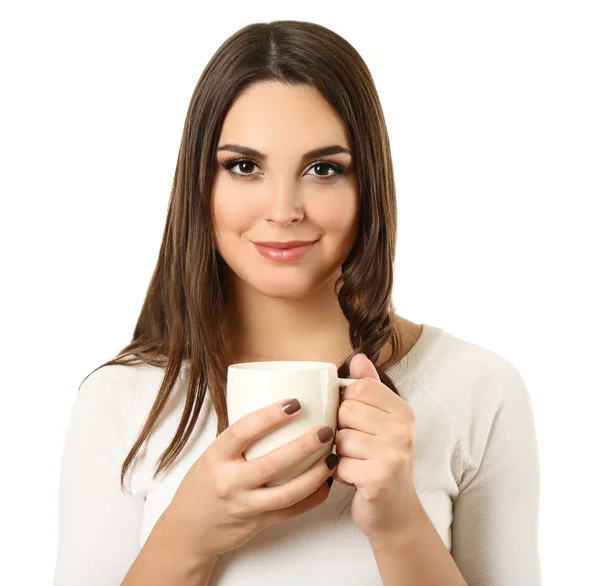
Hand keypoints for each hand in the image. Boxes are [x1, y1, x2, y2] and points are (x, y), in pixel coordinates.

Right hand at [164, 398, 337, 561]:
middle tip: (326, 430)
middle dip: (304, 446)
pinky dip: (313, 497)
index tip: (295, 402)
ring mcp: (244, 505)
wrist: (190, 530)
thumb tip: (278, 408)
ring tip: (333, 457)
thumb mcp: (213, 455)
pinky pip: (291, 512)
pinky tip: (326, 482)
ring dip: (315, 475)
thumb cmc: (204, 484)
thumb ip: (240, 437)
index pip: (242, 431)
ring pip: (287, 493)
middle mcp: (229, 481)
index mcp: (216, 456)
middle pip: (272, 463)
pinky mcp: (258, 523)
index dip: (270, 416)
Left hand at [332, 353, 419, 548]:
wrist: (395, 513)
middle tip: (356, 446)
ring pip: (340, 437)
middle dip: (341, 429)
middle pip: (346, 410)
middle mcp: (403, 429)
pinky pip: (339, 464)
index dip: (347, 403)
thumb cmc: (381, 461)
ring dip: (340, 453)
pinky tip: (354, 478)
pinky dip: (340, 473)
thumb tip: (358, 356)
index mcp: (403, 411)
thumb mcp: (381, 421)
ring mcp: (393, 454)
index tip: (356, 421)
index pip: (359, 387)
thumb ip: (369, 388)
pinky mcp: (379, 478)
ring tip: (356, 462)